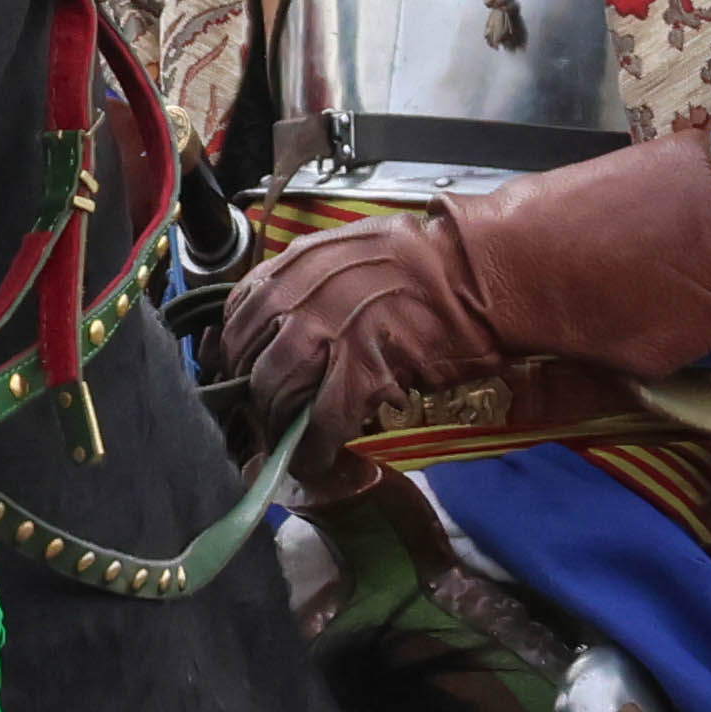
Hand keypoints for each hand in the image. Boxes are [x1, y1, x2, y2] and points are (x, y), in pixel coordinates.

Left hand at [227, 214, 501, 436]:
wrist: (477, 270)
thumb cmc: (425, 261)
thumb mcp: (349, 251)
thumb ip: (309, 280)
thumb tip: (285, 321)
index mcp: (294, 266)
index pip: (237, 316)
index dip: (232, 354)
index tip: (237, 376)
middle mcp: (299, 297)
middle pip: (249, 361)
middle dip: (251, 398)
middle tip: (262, 420)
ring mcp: (326, 334)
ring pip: (276, 394)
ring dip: (276, 427)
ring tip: (287, 444)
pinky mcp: (360, 370)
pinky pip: (319, 422)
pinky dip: (311, 449)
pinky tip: (315, 461)